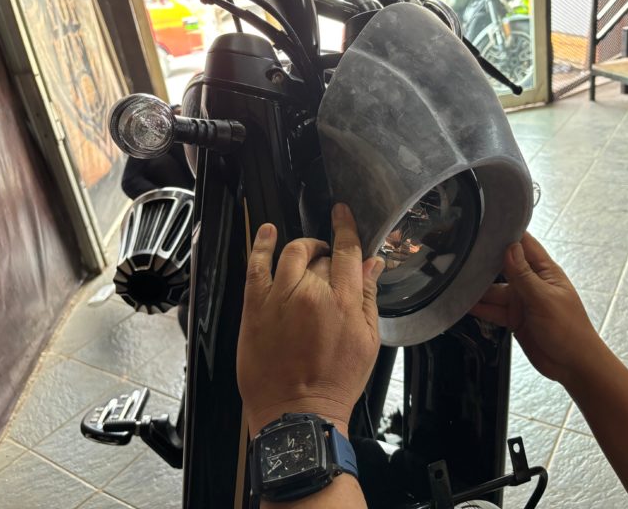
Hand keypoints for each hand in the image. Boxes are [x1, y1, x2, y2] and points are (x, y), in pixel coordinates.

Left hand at [237, 203, 384, 435]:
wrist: (298, 413)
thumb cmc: (335, 382)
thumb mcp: (367, 340)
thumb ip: (367, 296)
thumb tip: (371, 264)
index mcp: (343, 301)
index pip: (347, 251)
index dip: (345, 228)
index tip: (342, 215)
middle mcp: (312, 293)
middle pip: (321, 256)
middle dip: (327, 256)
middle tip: (327, 266)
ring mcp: (281, 297)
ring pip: (291, 253)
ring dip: (301, 247)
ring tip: (305, 252)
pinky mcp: (256, 307)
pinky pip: (257, 265)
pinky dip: (262, 245)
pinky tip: (267, 233)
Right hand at [470, 232, 603, 386]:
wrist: (574, 366)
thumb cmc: (569, 330)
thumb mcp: (544, 300)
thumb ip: (524, 275)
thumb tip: (509, 247)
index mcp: (544, 271)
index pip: (523, 244)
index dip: (505, 234)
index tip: (483, 225)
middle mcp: (530, 283)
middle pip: (502, 267)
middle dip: (483, 261)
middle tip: (458, 253)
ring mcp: (521, 301)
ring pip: (493, 290)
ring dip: (476, 288)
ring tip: (454, 280)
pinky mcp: (513, 318)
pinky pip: (491, 309)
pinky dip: (478, 308)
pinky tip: (461, 304)